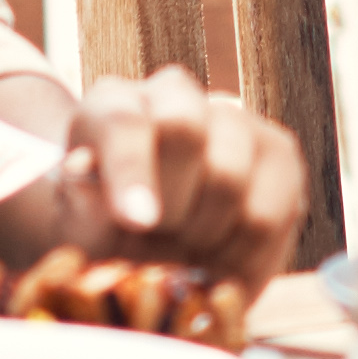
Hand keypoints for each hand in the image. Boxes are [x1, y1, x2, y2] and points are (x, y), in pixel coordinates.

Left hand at [0, 66, 311, 282]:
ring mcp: (233, 118)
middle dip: (171, 207)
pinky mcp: (278, 154)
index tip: (139, 220)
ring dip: (204, 237)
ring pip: (231, 177)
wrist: (149, 238)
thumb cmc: (104, 231)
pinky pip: (272, 213)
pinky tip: (219, 263)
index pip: (123, 121)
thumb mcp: (78, 228)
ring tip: (183, 255)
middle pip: (186, 132)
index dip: (132, 169)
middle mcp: (173, 95)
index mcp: (112, 104)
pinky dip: (244, 255)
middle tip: (157, 244)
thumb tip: (85, 175)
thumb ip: (82, 207)